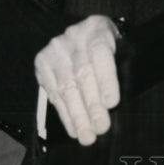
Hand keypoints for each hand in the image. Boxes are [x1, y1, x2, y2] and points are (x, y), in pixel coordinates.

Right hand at [34, 14, 120, 144]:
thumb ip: (121, 68)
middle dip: (92, 105)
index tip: (111, 103)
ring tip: (86, 135)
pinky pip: (53, 92)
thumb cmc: (107, 46)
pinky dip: (65, 114)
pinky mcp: (43, 62)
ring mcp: (56, 49)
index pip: (101, 53)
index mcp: (97, 29)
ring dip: (77, 115)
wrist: (85, 32)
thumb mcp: (120, 48)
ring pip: (66, 87)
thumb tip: (116, 104)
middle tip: (100, 127)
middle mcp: (74, 36)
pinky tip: (73, 128)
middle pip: (83, 74)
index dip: (106, 80)